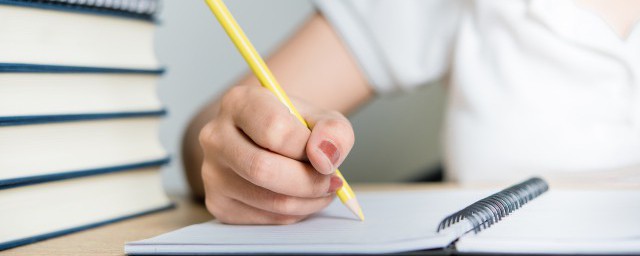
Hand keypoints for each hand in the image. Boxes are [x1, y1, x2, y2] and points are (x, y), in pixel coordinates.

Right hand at [198, 85, 354, 223]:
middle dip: (309, 181)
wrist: (268, 141)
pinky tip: (301, 197)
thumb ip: (333, 130)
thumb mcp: (322, 117)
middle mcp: (215, 136)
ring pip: (270, 200)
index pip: (275, 129)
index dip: (310, 147)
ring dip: (309, 200)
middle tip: (332, 181)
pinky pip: (267, 219)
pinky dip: (296, 213)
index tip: (325, 154)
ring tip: (323, 188)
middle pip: (264, 169)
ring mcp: (212, 173)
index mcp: (238, 102)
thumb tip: (324, 159)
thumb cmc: (295, 127)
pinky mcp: (219, 204)